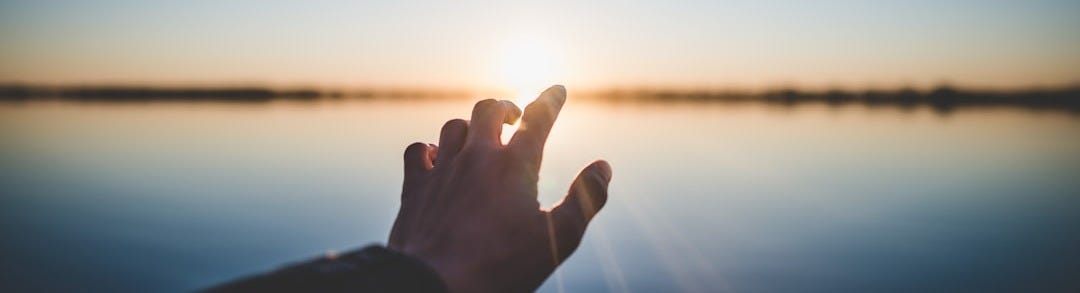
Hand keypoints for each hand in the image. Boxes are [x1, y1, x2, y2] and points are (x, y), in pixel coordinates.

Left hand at [387, 85, 611, 291]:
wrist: (437, 286)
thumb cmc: (502, 266)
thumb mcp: (559, 239)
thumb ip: (586, 199)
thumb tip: (603, 167)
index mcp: (515, 166)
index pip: (538, 118)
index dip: (550, 100)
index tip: (557, 90)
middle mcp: (477, 157)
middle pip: (489, 109)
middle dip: (506, 108)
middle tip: (514, 118)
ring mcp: (442, 170)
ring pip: (454, 126)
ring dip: (470, 127)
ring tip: (479, 138)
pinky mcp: (415, 188)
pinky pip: (419, 150)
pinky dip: (431, 149)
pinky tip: (437, 158)